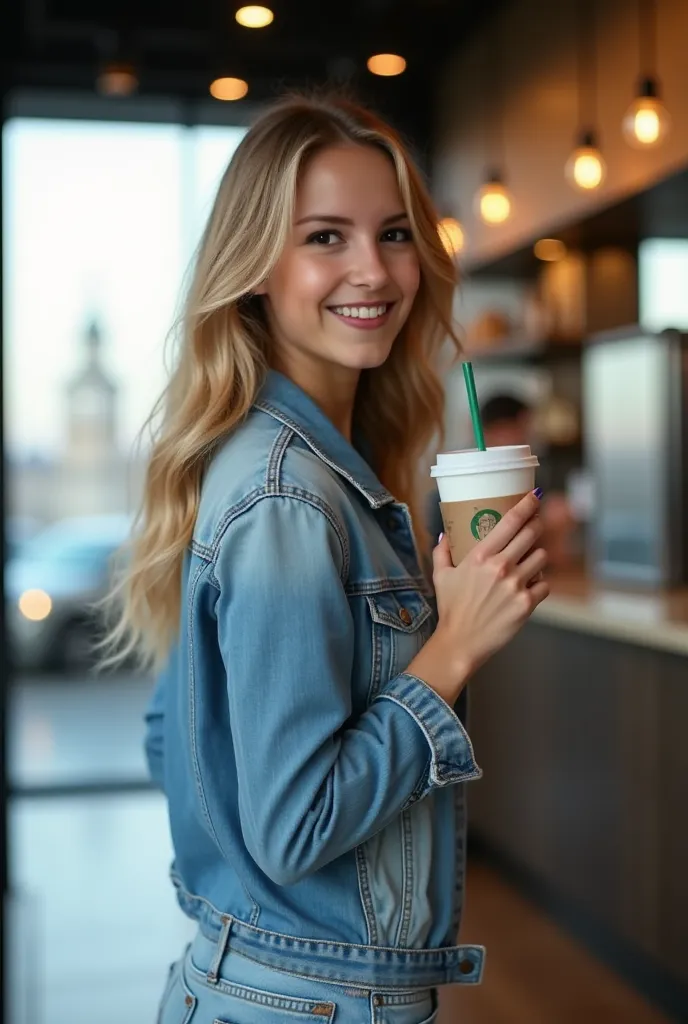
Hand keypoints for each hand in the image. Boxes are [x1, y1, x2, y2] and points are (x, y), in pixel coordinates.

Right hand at [433, 490, 548, 679]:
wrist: (460, 642)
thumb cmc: (450, 608)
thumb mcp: (441, 576)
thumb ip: (442, 552)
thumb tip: (444, 535)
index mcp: (480, 556)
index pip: (510, 522)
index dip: (527, 505)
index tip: (535, 496)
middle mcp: (500, 567)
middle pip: (531, 534)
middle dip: (537, 525)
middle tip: (536, 524)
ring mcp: (516, 585)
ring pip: (542, 557)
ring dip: (538, 556)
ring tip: (530, 560)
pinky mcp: (527, 604)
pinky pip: (545, 585)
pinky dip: (540, 583)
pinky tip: (531, 585)